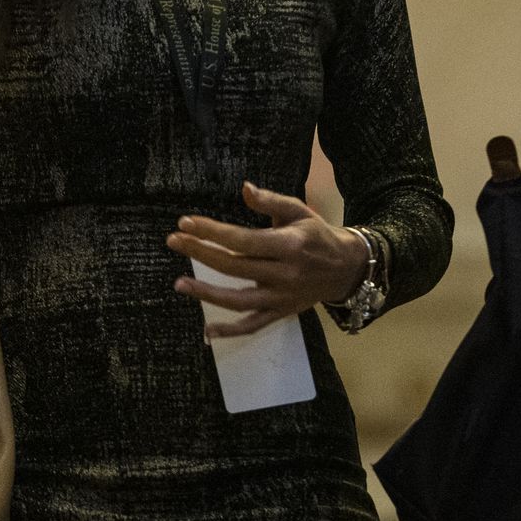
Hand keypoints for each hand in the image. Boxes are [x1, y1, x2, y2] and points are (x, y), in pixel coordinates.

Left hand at [166, 182, 370, 338]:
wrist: (345, 268)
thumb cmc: (317, 235)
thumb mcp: (299, 211)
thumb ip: (271, 201)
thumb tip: (244, 189)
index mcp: (289, 246)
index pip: (243, 240)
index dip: (212, 232)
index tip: (185, 223)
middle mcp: (284, 274)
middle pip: (234, 266)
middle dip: (200, 253)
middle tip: (174, 240)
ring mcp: (281, 298)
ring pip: (238, 301)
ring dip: (206, 293)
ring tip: (179, 283)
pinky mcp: (280, 314)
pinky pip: (252, 326)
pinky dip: (230, 332)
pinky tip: (207, 331)